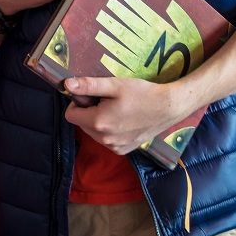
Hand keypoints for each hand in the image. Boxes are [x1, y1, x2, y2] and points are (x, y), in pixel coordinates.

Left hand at [64, 74, 191, 154]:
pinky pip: (106, 141)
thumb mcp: (115, 85)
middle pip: (82, 124)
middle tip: (108, 101)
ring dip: (99, 122)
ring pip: (93, 133)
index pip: (71, 115)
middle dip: (89, 113)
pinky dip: (109, 132)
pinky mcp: (123, 150)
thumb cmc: (142, 93)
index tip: (93, 96)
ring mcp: (114, 147)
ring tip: (118, 111)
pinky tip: (124, 121)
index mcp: (98, 122)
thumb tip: (67, 85)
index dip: (78, 103)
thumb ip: (89, 86)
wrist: (169, 108)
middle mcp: (104, 139)